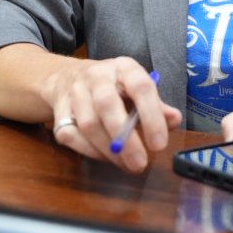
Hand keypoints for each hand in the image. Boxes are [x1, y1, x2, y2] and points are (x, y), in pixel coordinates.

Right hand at [40, 56, 180, 172]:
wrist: (68, 76)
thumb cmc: (113, 86)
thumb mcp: (137, 88)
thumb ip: (156, 105)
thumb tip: (174, 120)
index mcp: (124, 67)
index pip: (140, 86)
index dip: (151, 116)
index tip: (159, 145)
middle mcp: (97, 75)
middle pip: (107, 104)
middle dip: (124, 139)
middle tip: (139, 164)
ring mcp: (74, 91)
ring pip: (87, 123)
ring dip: (107, 150)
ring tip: (125, 165)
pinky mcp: (58, 109)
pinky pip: (70, 134)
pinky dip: (88, 151)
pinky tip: (104, 157)